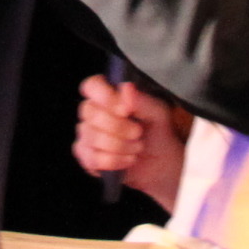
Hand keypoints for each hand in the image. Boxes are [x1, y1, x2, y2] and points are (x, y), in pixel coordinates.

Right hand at [73, 75, 188, 210]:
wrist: (161, 162)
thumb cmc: (157, 132)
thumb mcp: (157, 113)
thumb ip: (142, 100)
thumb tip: (126, 88)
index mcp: (108, 96)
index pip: (92, 86)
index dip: (104, 96)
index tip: (124, 109)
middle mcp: (93, 113)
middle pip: (90, 112)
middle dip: (118, 126)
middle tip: (138, 132)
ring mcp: (87, 135)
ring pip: (92, 136)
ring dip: (120, 145)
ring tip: (137, 147)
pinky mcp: (87, 158)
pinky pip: (93, 158)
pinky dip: (115, 161)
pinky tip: (129, 159)